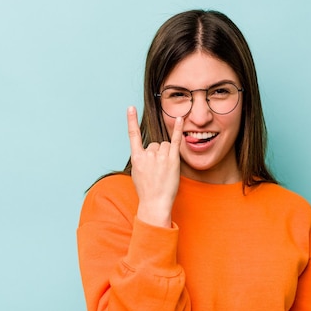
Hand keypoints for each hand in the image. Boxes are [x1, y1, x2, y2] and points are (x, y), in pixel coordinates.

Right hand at [127, 106, 182, 227]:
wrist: (155, 203)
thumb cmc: (146, 190)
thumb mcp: (136, 173)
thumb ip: (140, 159)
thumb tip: (145, 151)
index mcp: (137, 157)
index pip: (133, 135)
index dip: (131, 120)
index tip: (131, 107)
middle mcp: (148, 154)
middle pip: (154, 144)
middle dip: (156, 155)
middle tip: (157, 170)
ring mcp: (161, 156)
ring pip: (164, 146)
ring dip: (166, 154)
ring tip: (164, 170)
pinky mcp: (173, 159)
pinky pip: (175, 140)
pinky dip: (177, 129)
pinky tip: (179, 118)